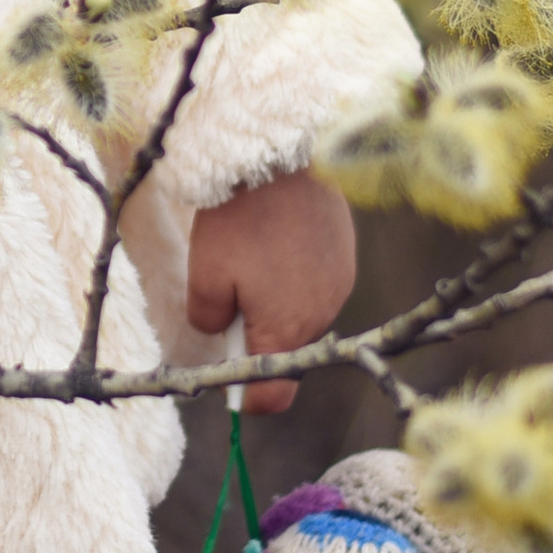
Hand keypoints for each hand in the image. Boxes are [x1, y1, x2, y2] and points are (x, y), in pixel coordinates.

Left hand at [185, 169, 355, 414]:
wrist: (282, 157)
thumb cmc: (240, 220)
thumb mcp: (206, 276)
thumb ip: (210, 318)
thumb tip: (220, 332)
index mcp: (288, 329)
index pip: (274, 394)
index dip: (245, 395)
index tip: (224, 376)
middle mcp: (323, 313)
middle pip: (289, 352)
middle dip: (258, 339)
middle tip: (229, 300)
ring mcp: (340, 283)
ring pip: (303, 316)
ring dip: (277, 306)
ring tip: (251, 262)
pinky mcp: (345, 255)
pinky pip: (317, 284)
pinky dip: (295, 279)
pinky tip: (275, 245)